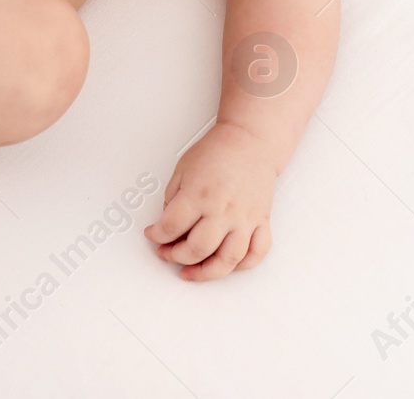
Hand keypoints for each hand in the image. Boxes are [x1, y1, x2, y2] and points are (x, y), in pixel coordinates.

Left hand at [144, 122, 275, 280]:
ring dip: (206, 272)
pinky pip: (256, 253)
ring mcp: (244, 218)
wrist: (251, 141)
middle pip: (197, 249)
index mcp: (199, 195)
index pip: (171, 226)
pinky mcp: (261, 221)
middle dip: (176, 256)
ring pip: (228, 260)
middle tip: (167, 253)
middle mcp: (223, 210)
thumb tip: (168, 223)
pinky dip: (243, 265)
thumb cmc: (218, 151)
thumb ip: (173, 197)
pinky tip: (227, 265)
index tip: (153, 235)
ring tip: (191, 272)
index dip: (156, 235)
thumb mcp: (183, 168)